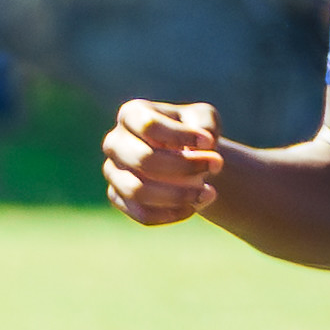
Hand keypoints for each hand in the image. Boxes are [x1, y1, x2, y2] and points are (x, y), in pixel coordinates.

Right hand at [105, 99, 224, 226]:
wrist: (185, 156)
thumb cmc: (193, 132)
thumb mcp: (205, 118)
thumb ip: (206, 124)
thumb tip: (203, 145)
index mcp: (131, 114)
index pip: (149, 126)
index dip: (181, 136)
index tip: (210, 142)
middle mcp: (114, 142)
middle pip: (143, 159)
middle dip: (184, 166)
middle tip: (217, 166)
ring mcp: (112, 171)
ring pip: (137, 191)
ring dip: (177, 195)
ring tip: (209, 193)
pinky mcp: (117, 197)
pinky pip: (140, 213)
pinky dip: (169, 214)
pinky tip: (193, 208)